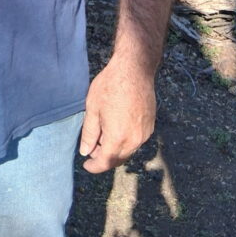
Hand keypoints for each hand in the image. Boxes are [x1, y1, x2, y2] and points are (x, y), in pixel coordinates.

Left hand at [79, 56, 155, 172]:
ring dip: (115, 149)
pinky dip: (125, 141)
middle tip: (92, 148)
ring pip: (128, 151)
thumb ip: (89, 133)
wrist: (134, 69)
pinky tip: (116, 128)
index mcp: (117, 137)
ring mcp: (144, 134)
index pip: (105, 162)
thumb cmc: (110, 85)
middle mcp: (134, 140)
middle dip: (104, 158)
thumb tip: (86, 151)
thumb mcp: (93, 108)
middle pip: (118, 159)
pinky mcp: (150, 126)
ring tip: (103, 135)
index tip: (86, 165)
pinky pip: (136, 141)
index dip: (94, 167)